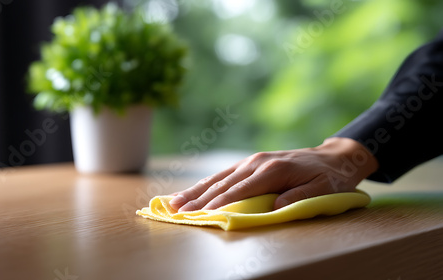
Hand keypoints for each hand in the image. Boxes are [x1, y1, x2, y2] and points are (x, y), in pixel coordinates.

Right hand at [169, 137, 378, 211]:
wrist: (332, 157)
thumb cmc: (329, 178)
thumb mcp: (322, 189)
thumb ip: (297, 198)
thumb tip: (271, 208)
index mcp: (272, 170)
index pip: (239, 191)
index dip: (218, 204)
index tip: (199, 214)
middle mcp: (256, 163)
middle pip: (222, 183)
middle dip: (198, 198)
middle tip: (176, 211)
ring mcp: (251, 160)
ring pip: (218, 177)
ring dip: (195, 190)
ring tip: (174, 201)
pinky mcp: (251, 161)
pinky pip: (224, 173)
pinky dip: (206, 183)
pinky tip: (193, 190)